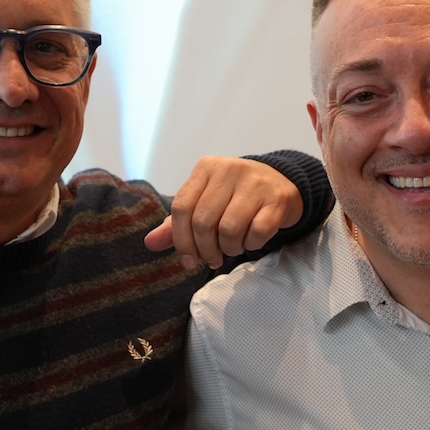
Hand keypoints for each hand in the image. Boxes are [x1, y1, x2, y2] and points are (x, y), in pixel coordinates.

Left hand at [144, 157, 301, 268]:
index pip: (181, 208)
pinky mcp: (277, 199)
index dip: (181, 240)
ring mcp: (255, 183)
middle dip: (205, 250)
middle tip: (212, 259)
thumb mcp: (204, 203)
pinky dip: (251, 244)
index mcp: (206, 168)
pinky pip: (257, 232)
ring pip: (229, 229)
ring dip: (229, 249)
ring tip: (232, 248)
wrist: (280, 183)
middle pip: (203, 222)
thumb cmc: (234, 197)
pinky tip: (251, 241)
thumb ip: (177, 224)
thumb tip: (149, 243)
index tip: (188, 260)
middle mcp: (229, 170)